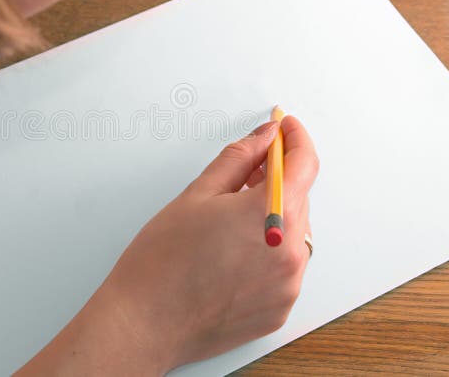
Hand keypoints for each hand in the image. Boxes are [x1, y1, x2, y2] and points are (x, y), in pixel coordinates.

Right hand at [99, 115, 317, 371]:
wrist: (144, 322)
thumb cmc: (162, 260)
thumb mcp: (198, 194)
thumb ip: (239, 158)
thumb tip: (265, 137)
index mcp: (273, 214)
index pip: (304, 164)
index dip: (295, 139)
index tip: (285, 127)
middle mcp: (291, 251)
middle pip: (298, 200)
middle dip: (276, 181)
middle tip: (244, 174)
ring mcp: (288, 285)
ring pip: (292, 235)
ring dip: (272, 219)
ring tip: (229, 224)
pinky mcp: (279, 309)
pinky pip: (284, 268)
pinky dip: (268, 254)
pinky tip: (232, 254)